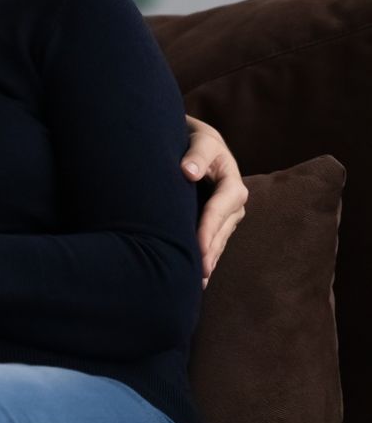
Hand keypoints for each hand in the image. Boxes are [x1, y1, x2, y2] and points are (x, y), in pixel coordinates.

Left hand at [182, 115, 247, 286]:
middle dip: (210, 252)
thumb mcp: (200, 140)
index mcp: (232, 184)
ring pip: (219, 240)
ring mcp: (227, 214)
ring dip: (209, 260)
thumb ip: (196, 154)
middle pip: (221, 231)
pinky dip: (207, 257)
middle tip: (197, 274)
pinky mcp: (218, 221)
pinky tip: (199, 277)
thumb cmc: (196, 140)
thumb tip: (188, 171)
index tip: (199, 249)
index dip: (208, 230)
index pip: (219, 209)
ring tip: (197, 282)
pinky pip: (214, 241)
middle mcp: (234, 202)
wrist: (197, 143)